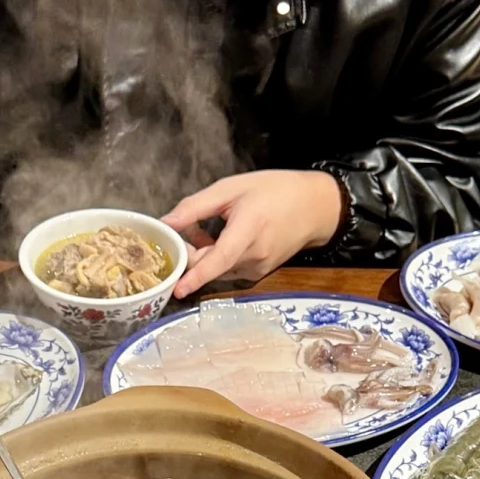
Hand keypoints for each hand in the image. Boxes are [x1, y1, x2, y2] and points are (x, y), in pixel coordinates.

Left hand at [163, 170, 342, 299]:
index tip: (179, 290)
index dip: (197, 275)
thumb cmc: (274, 191)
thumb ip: (195, 207)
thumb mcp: (231, 188)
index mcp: (248, 230)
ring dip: (206, 254)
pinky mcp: (258, 274)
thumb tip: (165, 223)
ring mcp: (257, 269)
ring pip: (217, 269)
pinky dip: (219, 258)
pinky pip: (228, 270)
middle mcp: (254, 257)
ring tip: (213, 227)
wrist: (314, 208)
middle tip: (189, 226)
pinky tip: (227, 238)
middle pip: (210, 265)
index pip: (218, 258)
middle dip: (192, 251)